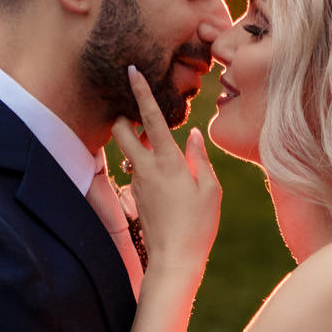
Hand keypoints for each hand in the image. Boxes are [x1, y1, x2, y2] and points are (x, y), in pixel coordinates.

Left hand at [111, 64, 220, 276]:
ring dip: (136, 139)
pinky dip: (144, 161)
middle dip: (124, 115)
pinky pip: (137, 168)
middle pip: (121, 130)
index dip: (141, 91)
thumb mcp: (210, 189)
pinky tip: (165, 173)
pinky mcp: (136, 195)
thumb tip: (191, 135)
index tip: (131, 71)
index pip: (151, 117)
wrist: (174, 260)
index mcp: (167, 161)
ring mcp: (137, 182)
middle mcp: (146, 168)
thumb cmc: (199, 225)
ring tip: (158, 143)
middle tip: (136, 110)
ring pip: (128, 150)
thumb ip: (199, 158)